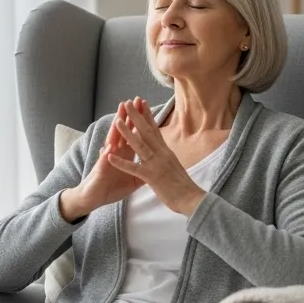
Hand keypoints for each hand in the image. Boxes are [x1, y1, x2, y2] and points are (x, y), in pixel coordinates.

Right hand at [60, 98, 146, 221]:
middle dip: (129, 117)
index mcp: (125, 154)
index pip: (135, 134)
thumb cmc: (111, 188)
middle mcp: (115, 153)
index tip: (147, 107)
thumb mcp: (132, 180)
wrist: (94, 198)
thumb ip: (142, 171)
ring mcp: (107, 160)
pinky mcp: (100, 171)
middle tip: (134, 100)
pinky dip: (107, 155)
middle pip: (124, 131)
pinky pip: (104, 162)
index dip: (141, 121)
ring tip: (119, 115)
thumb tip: (155, 166)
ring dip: (115, 129)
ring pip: (112, 141)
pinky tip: (109, 147)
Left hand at [107, 99, 207, 215]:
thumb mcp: (174, 166)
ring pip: (140, 145)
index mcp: (166, 151)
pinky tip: (110, 157)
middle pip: (147, 131)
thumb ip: (166, 156)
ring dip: (127, 132)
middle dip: (136, 116)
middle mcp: (162, 154)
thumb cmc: (183, 185)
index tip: (142, 102)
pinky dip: (121, 162)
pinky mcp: (152, 177)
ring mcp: (157, 164)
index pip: (155, 130)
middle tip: (127, 102)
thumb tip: (164, 149)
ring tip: (117, 120)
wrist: (193, 200)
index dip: (148, 115)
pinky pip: (133, 168)